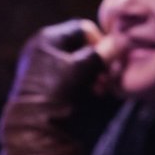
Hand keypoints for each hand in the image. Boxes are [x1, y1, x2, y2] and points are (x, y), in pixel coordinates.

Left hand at [0, 19, 121, 154]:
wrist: (35, 126)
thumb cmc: (58, 92)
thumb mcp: (83, 70)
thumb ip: (103, 53)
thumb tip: (120, 42)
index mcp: (47, 38)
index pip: (83, 28)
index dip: (100, 41)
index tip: (110, 58)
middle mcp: (42, 48)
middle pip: (80, 46)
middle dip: (98, 60)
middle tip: (108, 76)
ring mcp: (41, 66)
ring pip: (77, 62)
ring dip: (93, 72)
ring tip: (101, 88)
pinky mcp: (43, 83)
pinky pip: (68, 75)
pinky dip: (82, 81)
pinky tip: (92, 94)